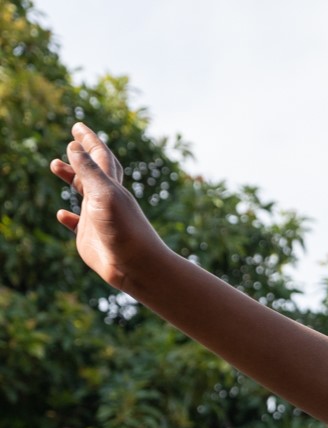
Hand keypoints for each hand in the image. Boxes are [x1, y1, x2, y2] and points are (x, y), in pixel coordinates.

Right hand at [50, 123, 167, 290]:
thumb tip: (74, 146)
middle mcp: (105, 200)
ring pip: (83, 193)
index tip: (77, 126)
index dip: (89, 140)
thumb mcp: (104, 194)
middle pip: (92, 171)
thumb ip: (89, 170)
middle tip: (69, 143)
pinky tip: (61, 215)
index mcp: (111, 186)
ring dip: (70, 178)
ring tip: (54, 166)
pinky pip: (77, 224)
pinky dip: (68, 217)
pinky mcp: (91, 238)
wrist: (138, 267)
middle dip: (80, 155)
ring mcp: (98, 219)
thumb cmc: (124, 230)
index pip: (100, 156)